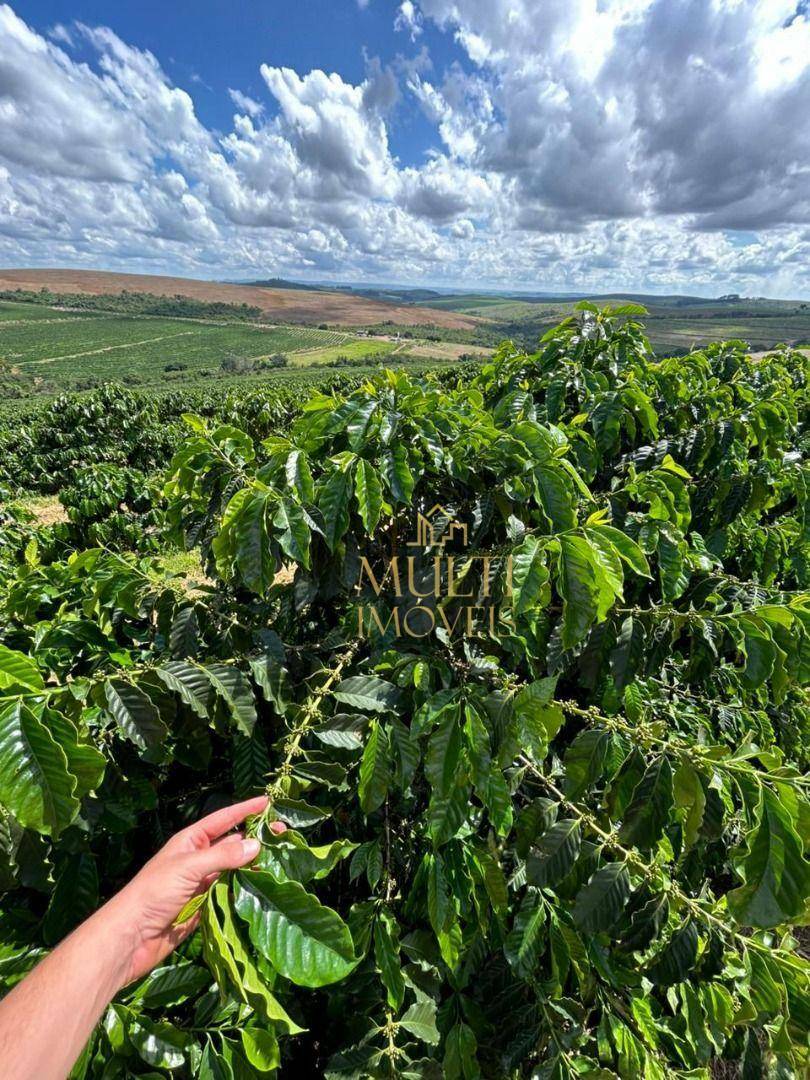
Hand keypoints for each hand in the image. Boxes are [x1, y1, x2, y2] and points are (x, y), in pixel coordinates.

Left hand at [95, 795, 284, 986]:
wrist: (131, 938)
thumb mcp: (188, 868)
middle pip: (232, 844)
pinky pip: (230, 894)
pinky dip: (246, 890)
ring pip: (234, 870)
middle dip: (256, 838)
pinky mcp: (204, 908)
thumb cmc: (153, 894)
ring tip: (281, 860)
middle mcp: (198, 859)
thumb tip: (256, 844)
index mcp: (190, 842)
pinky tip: (264, 888)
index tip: (268, 802)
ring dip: (254, 865)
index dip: (245, 810)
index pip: (223, 819)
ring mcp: (202, 884)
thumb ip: (222, 856)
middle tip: (283, 833)